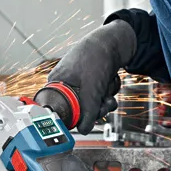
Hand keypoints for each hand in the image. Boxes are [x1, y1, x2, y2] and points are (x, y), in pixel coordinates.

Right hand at [47, 19, 136, 133]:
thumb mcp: (92, 88)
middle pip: (79, 110)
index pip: (61, 110)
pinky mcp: (92, 82)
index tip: (85, 119)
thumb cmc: (96, 56)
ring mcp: (79, 83)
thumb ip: (88, 111)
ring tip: (108, 89)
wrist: (114, 40)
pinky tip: (110, 82)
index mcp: (57, 83)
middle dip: (96, 108)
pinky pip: (99, 96)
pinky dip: (108, 92)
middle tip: (103, 102)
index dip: (75, 116)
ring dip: (104, 100)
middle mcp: (66, 84)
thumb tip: (83, 130)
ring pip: (92, 104)